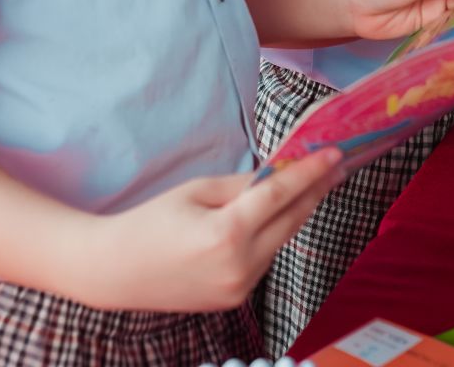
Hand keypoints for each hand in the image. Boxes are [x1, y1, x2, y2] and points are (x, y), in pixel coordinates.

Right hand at [81, 149, 341, 311]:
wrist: (117, 271)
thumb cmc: (151, 222)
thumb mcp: (196, 191)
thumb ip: (243, 185)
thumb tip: (280, 174)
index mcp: (227, 233)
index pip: (281, 195)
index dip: (311, 172)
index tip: (336, 155)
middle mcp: (240, 265)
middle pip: (292, 221)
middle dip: (315, 192)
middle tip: (336, 166)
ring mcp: (240, 287)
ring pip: (280, 241)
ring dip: (294, 213)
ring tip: (309, 186)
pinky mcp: (236, 299)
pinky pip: (265, 259)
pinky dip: (271, 236)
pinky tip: (273, 217)